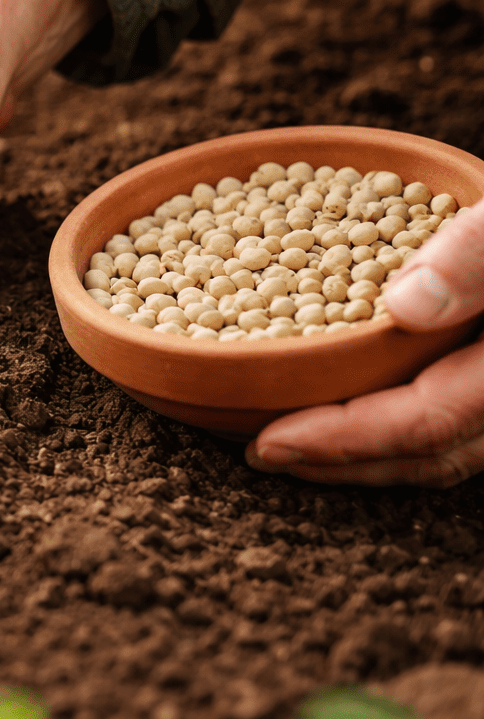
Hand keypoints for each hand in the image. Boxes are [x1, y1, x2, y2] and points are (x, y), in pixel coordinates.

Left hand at [248, 202, 483, 486]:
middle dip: (339, 463)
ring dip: (359, 457)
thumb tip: (407, 305)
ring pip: (442, 451)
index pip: (428, 421)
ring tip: (282, 443)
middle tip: (257, 453)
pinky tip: (334, 408)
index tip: (268, 441)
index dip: (345, 440)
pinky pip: (447, 423)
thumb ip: (474, 255)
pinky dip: (385, 428)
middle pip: (428, 454)